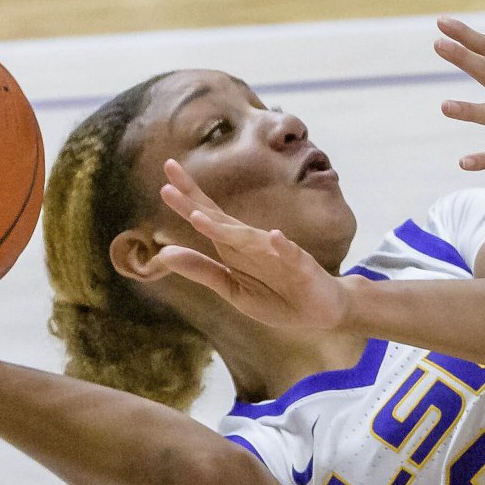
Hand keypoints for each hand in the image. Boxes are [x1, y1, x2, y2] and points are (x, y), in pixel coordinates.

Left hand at [151, 161, 352, 331]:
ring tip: (199, 217)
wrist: (322, 313)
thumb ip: (202, 270)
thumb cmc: (276, 298)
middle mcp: (253, 244)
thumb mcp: (232, 288)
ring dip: (225, 228)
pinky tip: (275, 237)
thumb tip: (163, 253)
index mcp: (235, 248)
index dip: (186, 200)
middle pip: (221, 218)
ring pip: (249, 239)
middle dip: (194, 199)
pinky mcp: (302, 268)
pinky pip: (291, 255)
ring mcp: (278, 254)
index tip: (164, 182)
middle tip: (170, 171)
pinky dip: (284, 247)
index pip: (208, 218)